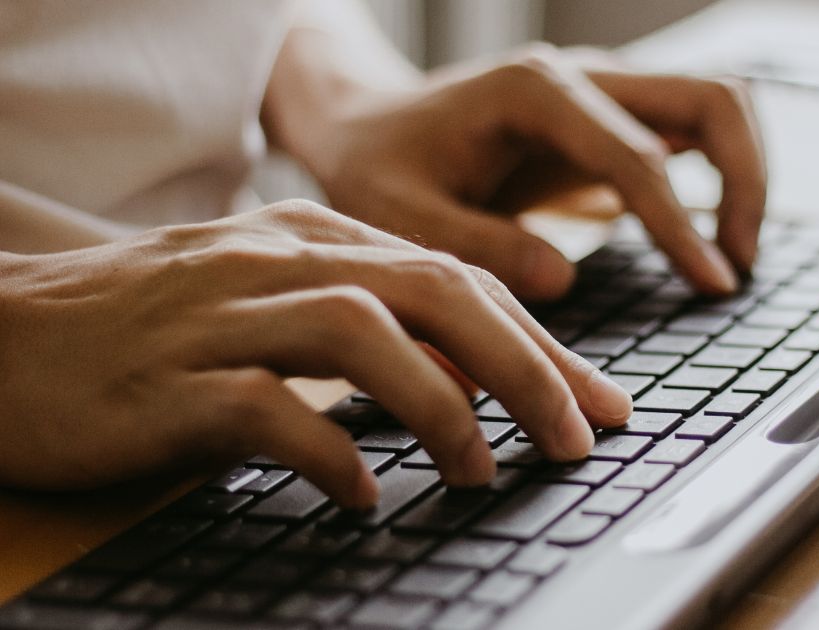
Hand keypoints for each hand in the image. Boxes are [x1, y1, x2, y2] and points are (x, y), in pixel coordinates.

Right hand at [0, 200, 632, 507]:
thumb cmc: (151, 330)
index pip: (456, 276)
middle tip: (577, 438)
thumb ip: (368, 328)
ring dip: (441, 405)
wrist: (1, 332)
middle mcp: (275, 259)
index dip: (541, 341)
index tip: (599, 402)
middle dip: (525, 365)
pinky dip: (328, 453)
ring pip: (361, 332)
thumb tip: (471, 381)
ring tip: (481, 470)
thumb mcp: (273, 306)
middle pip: (433, 290)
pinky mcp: (164, 381)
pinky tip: (360, 498)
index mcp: (312, 238)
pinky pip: (263, 408)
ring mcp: (218, 313)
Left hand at [270, 44, 766, 300]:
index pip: (639, 154)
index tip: (712, 284)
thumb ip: (478, 244)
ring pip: (717, 103)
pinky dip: (720, 177)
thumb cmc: (379, 169)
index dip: (681, 225)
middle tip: (736, 266)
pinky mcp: (611, 119)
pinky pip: (692, 131)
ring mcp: (604, 92)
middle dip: (746, 180)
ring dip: (745, 174)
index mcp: (534, 92)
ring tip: (731, 258)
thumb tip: (565, 278)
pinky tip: (704, 242)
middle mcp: (583, 77)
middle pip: (712, 97)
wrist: (367, 126)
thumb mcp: (401, 214)